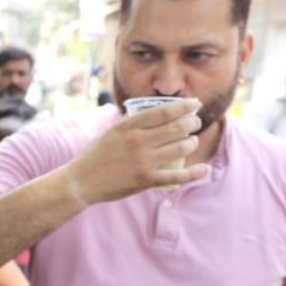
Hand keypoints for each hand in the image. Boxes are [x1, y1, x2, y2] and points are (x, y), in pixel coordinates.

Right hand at [61, 98, 208, 205]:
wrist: (80, 182)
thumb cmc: (95, 155)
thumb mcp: (111, 132)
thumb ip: (132, 124)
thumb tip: (156, 115)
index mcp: (128, 125)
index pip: (165, 111)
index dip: (185, 106)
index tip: (195, 103)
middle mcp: (138, 141)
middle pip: (178, 127)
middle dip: (192, 122)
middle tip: (194, 123)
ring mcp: (143, 161)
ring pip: (182, 147)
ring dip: (192, 143)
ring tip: (191, 142)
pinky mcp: (146, 180)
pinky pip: (178, 176)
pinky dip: (195, 172)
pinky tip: (204, 169)